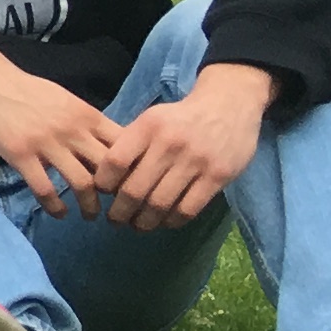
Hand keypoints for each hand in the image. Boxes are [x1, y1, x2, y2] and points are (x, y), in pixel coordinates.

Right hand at [0, 24, 122, 217]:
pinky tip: (58, 212)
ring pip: (81, 183)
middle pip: (109, 169)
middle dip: (116, 193)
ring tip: (90, 215)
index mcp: (86, 115)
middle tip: (115, 206)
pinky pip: (45, 189)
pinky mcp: (20, 154)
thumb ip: (83, 122)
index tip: (131, 183)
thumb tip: (102, 145)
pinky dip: (55, 206)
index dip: (133, 168)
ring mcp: (46, 142)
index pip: (125, 145)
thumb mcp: (63, 98)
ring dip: (89, 206)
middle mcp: (72, 130)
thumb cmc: (23, 88)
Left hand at [88, 64, 269, 230]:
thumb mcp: (151, 120)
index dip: (104, 183)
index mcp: (148, 127)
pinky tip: (165, 222)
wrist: (228, 105)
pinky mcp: (218, 176)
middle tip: (115, 220)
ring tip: (138, 225)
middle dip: (120, 212)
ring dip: (144, 222)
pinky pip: (188, 209)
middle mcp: (170, 144)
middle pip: (135, 190)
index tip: (102, 193)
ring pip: (160, 204)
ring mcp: (196, 161)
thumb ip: (130, 144)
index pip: (115, 162)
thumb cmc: (180, 118)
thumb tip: (105, 180)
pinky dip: (172, 221)